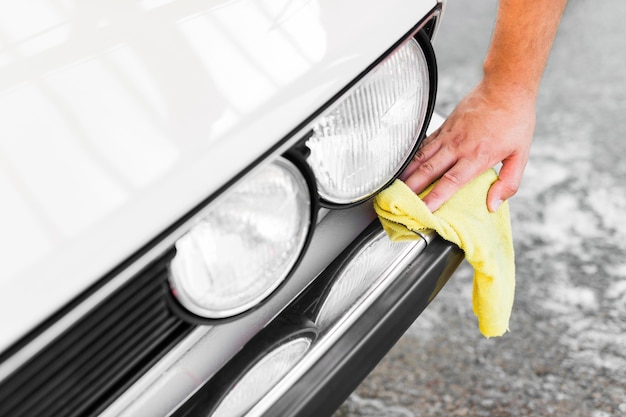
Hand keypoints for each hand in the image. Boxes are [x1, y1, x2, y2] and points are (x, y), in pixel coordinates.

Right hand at [400, 80, 536, 211]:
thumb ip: (508, 183)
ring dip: (406, 174)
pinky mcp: (444, 126)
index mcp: (476, 156)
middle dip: (411, 189)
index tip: (423, 211)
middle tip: (397, 202)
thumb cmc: (515, 119)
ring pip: (421, 157)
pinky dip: (413, 158)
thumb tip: (493, 205)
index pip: (450, 182)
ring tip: (394, 187)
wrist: (506, 87)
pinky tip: (406, 167)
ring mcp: (448, 135)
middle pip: (428, 171)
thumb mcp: (520, 155)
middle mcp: (458, 146)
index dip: (434, 198)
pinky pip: (424, 145)